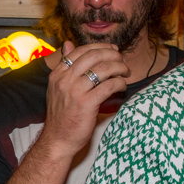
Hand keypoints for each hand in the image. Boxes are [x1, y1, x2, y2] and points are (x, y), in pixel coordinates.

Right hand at [41, 41, 129, 158]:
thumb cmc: (61, 115)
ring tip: (126, 72)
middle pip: (94, 56)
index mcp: (58, 74)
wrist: (58, 140)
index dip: (100, 47)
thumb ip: (64, 66)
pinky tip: (122, 86)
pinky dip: (119, 83)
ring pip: (103, 69)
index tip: (112, 50)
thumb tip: (68, 44)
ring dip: (119, 68)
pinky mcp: (86, 104)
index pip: (80, 51)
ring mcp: (75, 91)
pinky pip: (109, 86)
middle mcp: (65, 80)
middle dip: (113, 55)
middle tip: (122, 60)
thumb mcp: (57, 87)